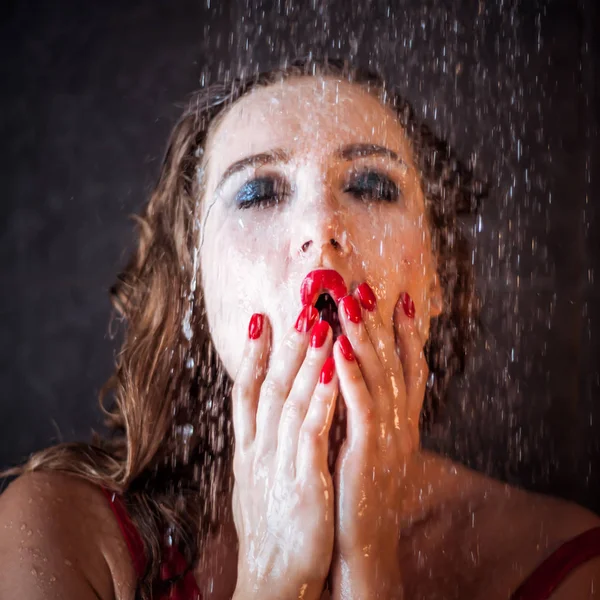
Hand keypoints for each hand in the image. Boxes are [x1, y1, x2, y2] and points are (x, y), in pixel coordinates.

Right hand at [231, 307, 338, 599]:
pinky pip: (312, 434)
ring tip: (321, 324)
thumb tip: (263, 419)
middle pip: (270, 387)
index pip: (246, 393)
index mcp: (250, 450)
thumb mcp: (257, 481)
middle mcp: (259, 451)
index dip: (252, 355)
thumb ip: (262, 446)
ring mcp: (279, 465)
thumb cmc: (272, 528)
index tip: (260, 319)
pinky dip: (321, 401)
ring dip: (306, 361)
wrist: (275, 580)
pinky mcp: (303, 483)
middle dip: (285, 345)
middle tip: (299, 305)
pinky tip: (335, 373)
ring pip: (291, 402)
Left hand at [329, 284, 427, 598]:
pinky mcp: (368, 452)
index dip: (405, 331)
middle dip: (379, 321)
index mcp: (401, 419)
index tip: (398, 297)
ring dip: (364, 337)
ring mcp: (387, 436)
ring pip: (379, 376)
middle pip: (394, 361)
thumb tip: (352, 376)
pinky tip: (338, 349)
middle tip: (365, 286)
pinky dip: (352, 375)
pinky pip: (361, 407)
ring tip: (350, 302)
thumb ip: (365, 412)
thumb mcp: (368, 444)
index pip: (408, 366)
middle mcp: (401, 422)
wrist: (362, 543)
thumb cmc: (360, 490)